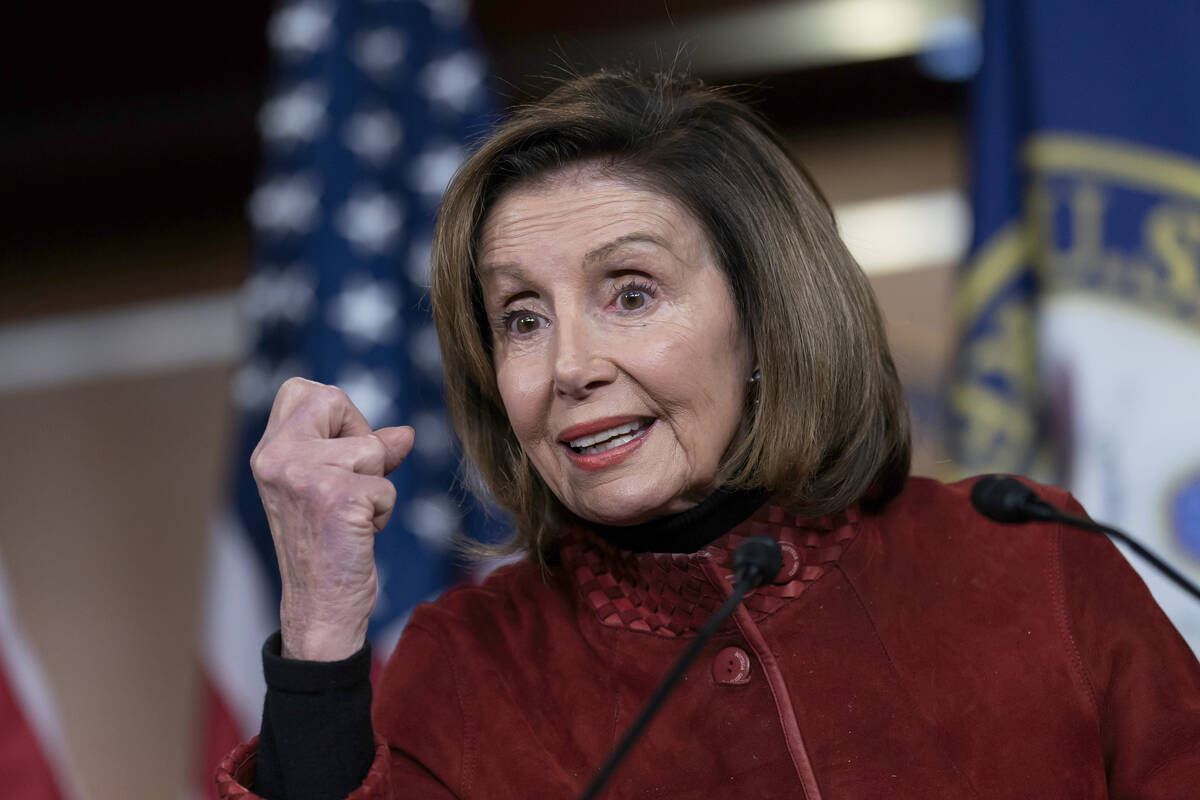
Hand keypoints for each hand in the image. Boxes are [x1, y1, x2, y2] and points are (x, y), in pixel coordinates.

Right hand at [250, 378, 413, 660]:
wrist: (320, 608)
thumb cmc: (327, 547)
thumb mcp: (334, 487)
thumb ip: (364, 452)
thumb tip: (404, 434)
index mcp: (268, 452)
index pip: (302, 388)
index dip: (336, 414)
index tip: (340, 453)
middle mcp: (275, 458)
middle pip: (333, 399)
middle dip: (360, 438)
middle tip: (350, 483)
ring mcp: (303, 476)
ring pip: (371, 448)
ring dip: (376, 484)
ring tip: (353, 517)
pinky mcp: (336, 498)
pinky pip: (386, 485)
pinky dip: (384, 510)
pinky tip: (360, 534)